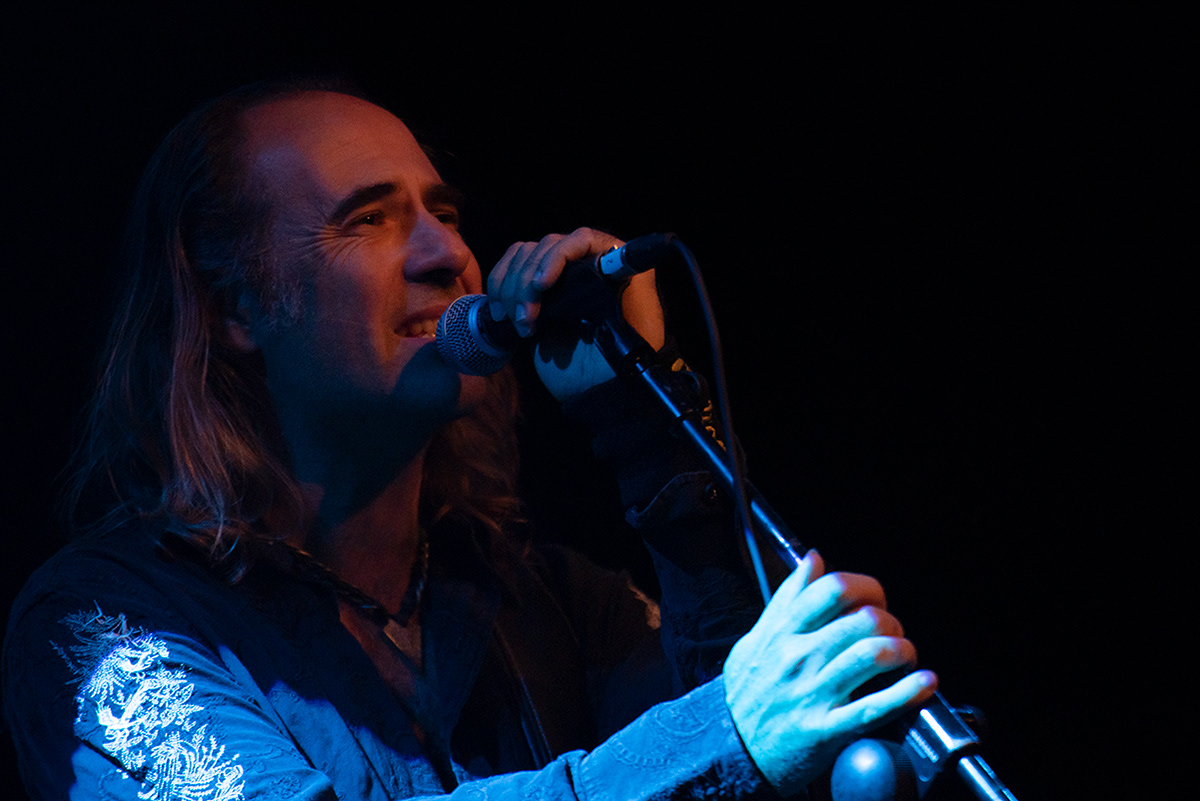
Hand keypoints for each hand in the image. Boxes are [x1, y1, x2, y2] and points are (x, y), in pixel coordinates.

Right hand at [487, 227, 665, 400]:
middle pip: (547, 247)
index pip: (584, 239)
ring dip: (512, 288)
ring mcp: (559, 272)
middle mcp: (587, 261)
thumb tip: (609, 268)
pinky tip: (501, 313)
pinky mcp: (535, 287)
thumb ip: (621, 300)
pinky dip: (499, 286)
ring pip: (524, 255)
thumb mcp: (632, 332)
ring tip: (518, 324)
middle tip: (526, 318)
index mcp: (616, 266)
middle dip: (528, 282)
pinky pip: (510, 266)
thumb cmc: (620, 363)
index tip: (541, 285)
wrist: (596, 388)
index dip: (558, 256)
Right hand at [723, 551, 937, 796]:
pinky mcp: (825, 729)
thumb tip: (814, 560)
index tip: (874, 599)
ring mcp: (813, 693)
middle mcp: (798, 657)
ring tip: (904, 657)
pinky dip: (907, 692)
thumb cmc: (748, 694)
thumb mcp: (756, 638)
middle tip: (891, 632)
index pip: (833, 589)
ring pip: (872, 655)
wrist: (729, 750)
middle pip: (862, 619)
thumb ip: (787, 599)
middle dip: (890, 621)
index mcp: (783, 632)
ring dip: (902, 650)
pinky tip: (923, 683)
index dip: (866, 587)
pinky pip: (874, 707)